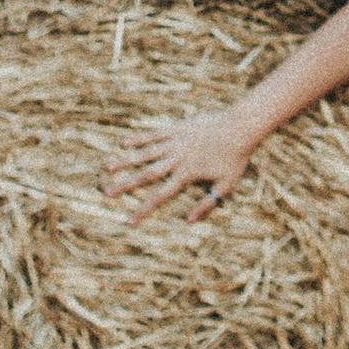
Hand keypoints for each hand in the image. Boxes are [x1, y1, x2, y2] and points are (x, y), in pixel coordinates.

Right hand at [103, 101, 260, 226]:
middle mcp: (177, 158)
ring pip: (145, 153)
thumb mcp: (226, 185)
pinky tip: (124, 143)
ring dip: (126, 161)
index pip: (160, 196)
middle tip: (107, 192)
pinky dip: (139, 139)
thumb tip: (189, 221)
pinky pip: (154, 134)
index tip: (129, 220)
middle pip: (146, 174)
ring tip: (108, 167)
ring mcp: (175, 142)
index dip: (143, 209)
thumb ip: (207, 203)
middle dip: (126, 185)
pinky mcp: (177, 128)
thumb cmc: (236, 157)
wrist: (240, 126)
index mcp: (186, 174)